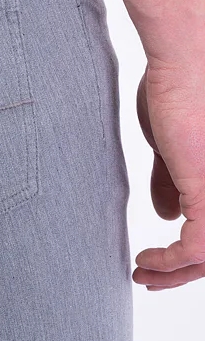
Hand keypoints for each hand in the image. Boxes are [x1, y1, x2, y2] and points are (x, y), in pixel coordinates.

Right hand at [132, 60, 204, 289]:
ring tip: (143, 274)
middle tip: (149, 279)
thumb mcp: (171, 149)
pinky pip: (197, 247)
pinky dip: (170, 262)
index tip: (159, 262)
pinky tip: (146, 260)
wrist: (185, 61)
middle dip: (183, 274)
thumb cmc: (177, 91)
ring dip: (175, 275)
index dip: (190, 255)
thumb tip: (166, 216)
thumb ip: (171, 183)